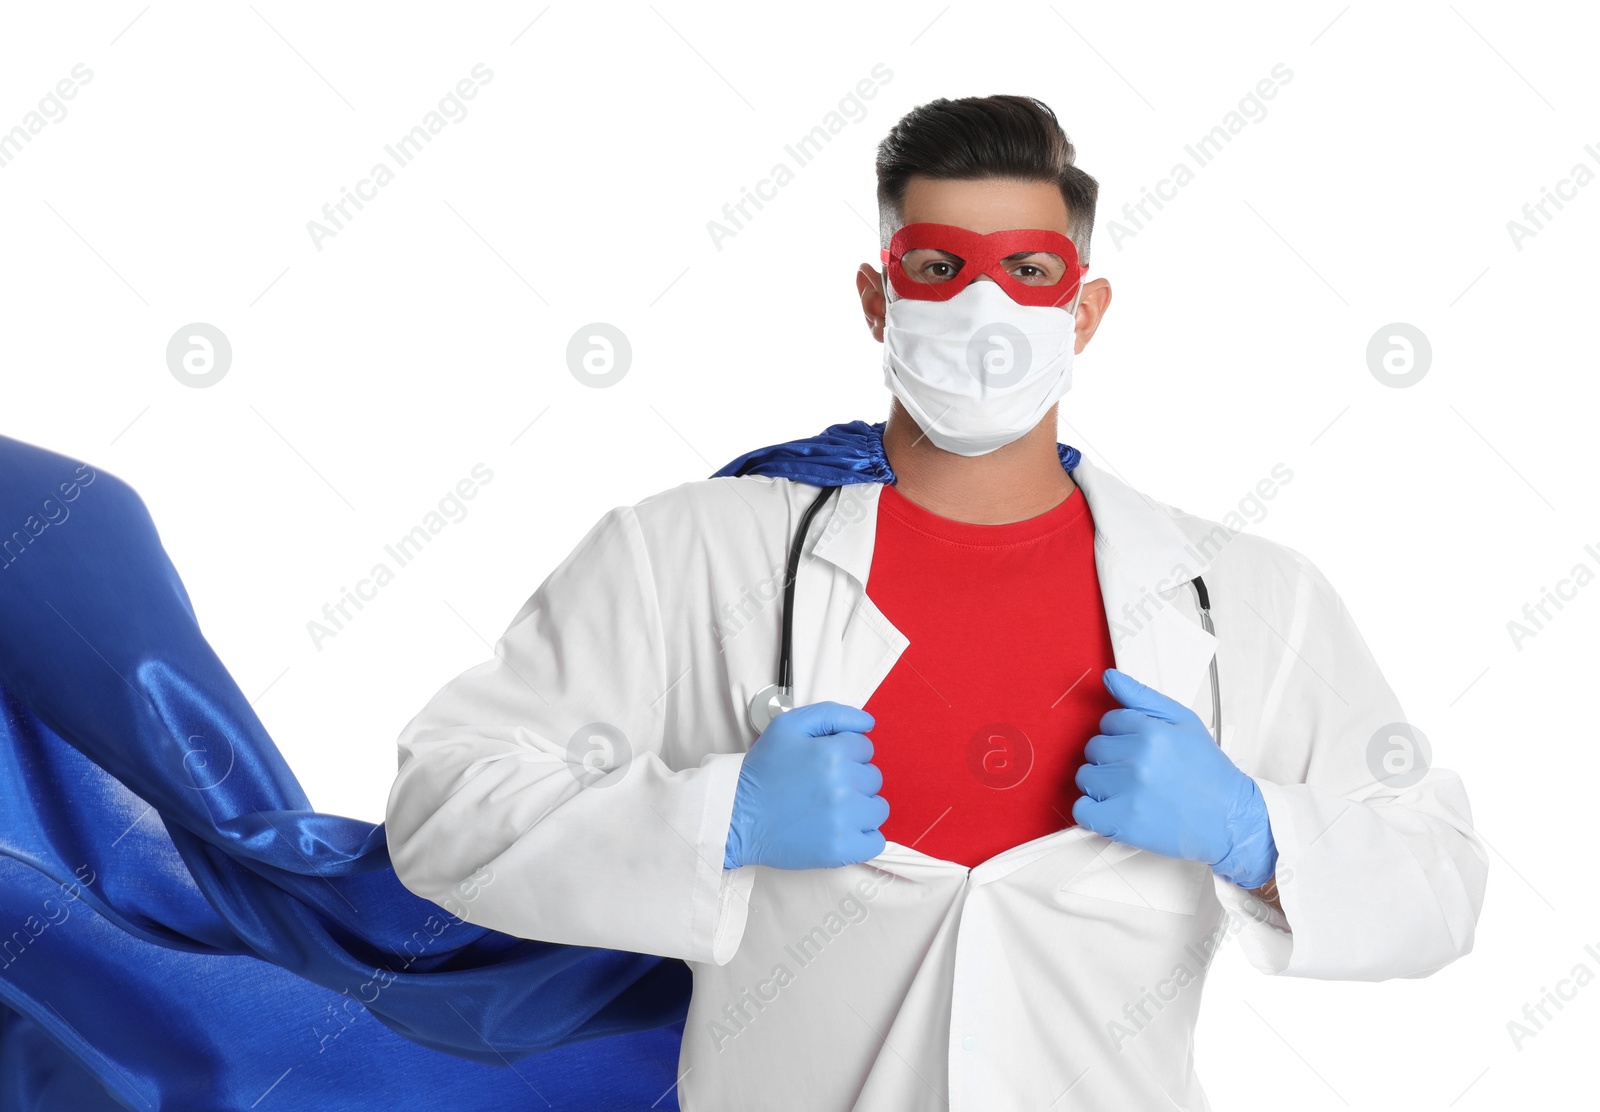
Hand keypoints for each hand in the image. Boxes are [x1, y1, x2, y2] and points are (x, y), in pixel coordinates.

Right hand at [724, 701, 888, 870]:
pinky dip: (863, 837)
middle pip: (873, 778)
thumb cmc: (762, 772)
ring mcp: (844, 820)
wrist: (736, 816)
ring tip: (831, 809)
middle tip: (822, 787)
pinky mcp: (841, 850)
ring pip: (878, 808)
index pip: (865, 748)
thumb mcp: (788, 726)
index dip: (844, 754)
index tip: (823, 765)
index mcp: (832, 753)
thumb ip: (831, 714)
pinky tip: (840, 830)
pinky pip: (875, 841)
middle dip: (852, 779)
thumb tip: (868, 723)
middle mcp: (842, 785)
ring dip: (860, 808)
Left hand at [1072, 668, 1276, 889]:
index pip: (1108, 722)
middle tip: (1139, 772)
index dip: (1123, 736)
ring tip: (1131, 791)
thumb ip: (1142, 696)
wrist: (1229, 818)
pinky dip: (1092, 811)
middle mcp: (1137, 760)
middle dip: (1112, 758)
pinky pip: (1081, 810)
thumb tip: (1109, 677)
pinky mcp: (1121, 823)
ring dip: (1102, 784)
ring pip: (1085, 776)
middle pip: (1094, 749)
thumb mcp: (1183, 721)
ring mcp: (1127, 792)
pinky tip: (1113, 809)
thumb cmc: (1208, 772)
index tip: (1139, 749)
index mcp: (1151, 732)